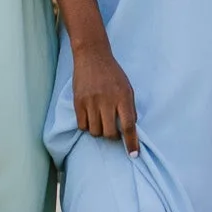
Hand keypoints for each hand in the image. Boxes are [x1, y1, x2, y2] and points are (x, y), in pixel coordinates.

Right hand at [73, 39, 139, 155]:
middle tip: (113, 131)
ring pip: (95, 131)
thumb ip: (130, 108)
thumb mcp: (127, 88)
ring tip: (101, 122)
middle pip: (110, 132)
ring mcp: (91, 101)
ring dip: (99, 132)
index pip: (129, 125)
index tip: (133, 155)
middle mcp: (107, 100)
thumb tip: (130, 130)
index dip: (131, 142)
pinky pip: (82, 125)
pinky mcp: (78, 102)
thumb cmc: (113, 74)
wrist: (92, 56)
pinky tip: (90, 118)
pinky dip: (87, 126)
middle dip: (112, 137)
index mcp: (123, 97)